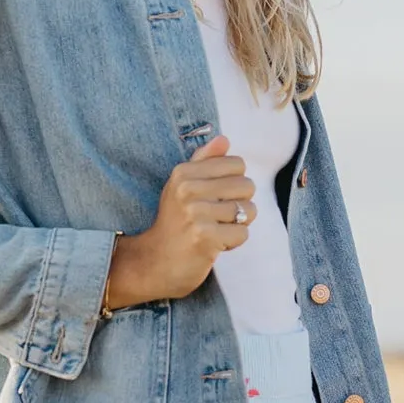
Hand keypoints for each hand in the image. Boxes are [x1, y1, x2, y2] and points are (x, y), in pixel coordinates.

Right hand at [104, 135, 254, 306]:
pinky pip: (243, 233)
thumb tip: (224, 139)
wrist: (154, 263)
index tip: (213, 199)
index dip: (233, 184)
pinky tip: (214, 245)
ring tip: (214, 231)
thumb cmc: (174, 224)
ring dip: (237, 225)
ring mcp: (196, 213)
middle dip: (239, 205)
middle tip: (215, 219)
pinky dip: (233, 243)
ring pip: (248, 211)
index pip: (237, 164)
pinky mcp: (205, 237)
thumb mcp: (182, 187)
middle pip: (247, 186)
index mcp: (184, 172)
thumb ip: (203, 161)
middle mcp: (188, 189)